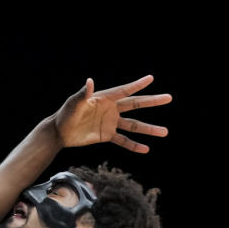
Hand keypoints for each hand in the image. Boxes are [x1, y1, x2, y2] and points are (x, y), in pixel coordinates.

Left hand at [54, 75, 170, 152]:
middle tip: (168, 97)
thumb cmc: (65, 114)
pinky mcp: (107, 135)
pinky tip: (146, 149)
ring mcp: (110, 123)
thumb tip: (89, 81)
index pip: (124, 91)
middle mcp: (111, 109)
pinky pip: (123, 141)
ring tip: (165, 132)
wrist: (60, 132)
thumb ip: (83, 94)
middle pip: (135, 105)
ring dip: (149, 129)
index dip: (137, 85)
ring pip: (134, 125)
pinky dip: (134, 145)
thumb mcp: (74, 104)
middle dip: (152, 102)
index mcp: (104, 98)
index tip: (151, 79)